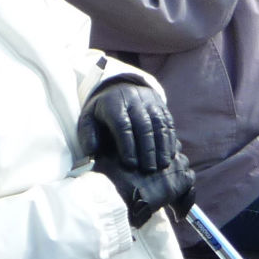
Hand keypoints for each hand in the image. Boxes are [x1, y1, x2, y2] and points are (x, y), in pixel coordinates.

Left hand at [79, 76, 194, 225]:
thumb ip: (88, 135)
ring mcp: (150, 101)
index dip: (127, 145)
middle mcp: (133, 99)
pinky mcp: (161, 105)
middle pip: (144, 125)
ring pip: (159, 124)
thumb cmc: (101, 112)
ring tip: (161, 166)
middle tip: (148, 169)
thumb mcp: (88, 118)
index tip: (130, 164)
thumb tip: (92, 151)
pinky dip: (170, 140)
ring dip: (162, 146)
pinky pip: (168, 123)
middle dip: (147, 149)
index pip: (122, 125)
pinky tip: (169, 156)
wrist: (119, 88)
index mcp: (113, 103)